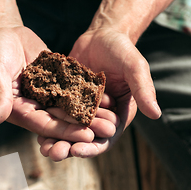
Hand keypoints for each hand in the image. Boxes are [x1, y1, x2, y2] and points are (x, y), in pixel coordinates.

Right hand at [0, 26, 111, 147]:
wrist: (3, 31)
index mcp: (20, 111)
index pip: (45, 125)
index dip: (66, 132)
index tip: (87, 136)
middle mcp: (36, 108)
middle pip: (63, 121)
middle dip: (85, 127)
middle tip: (108, 131)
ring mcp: (48, 97)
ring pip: (72, 109)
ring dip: (91, 115)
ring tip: (112, 118)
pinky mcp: (58, 84)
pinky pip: (76, 91)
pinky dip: (90, 95)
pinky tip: (108, 98)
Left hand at [38, 27, 160, 159]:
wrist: (101, 34)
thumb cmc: (122, 49)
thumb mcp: (134, 67)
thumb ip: (143, 89)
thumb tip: (156, 114)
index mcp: (118, 116)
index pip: (105, 138)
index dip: (92, 147)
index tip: (78, 151)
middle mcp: (99, 118)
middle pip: (84, 140)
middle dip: (69, 148)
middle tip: (54, 154)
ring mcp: (81, 112)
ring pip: (68, 132)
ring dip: (56, 142)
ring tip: (43, 149)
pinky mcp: (67, 102)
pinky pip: (56, 117)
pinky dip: (46, 125)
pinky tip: (34, 131)